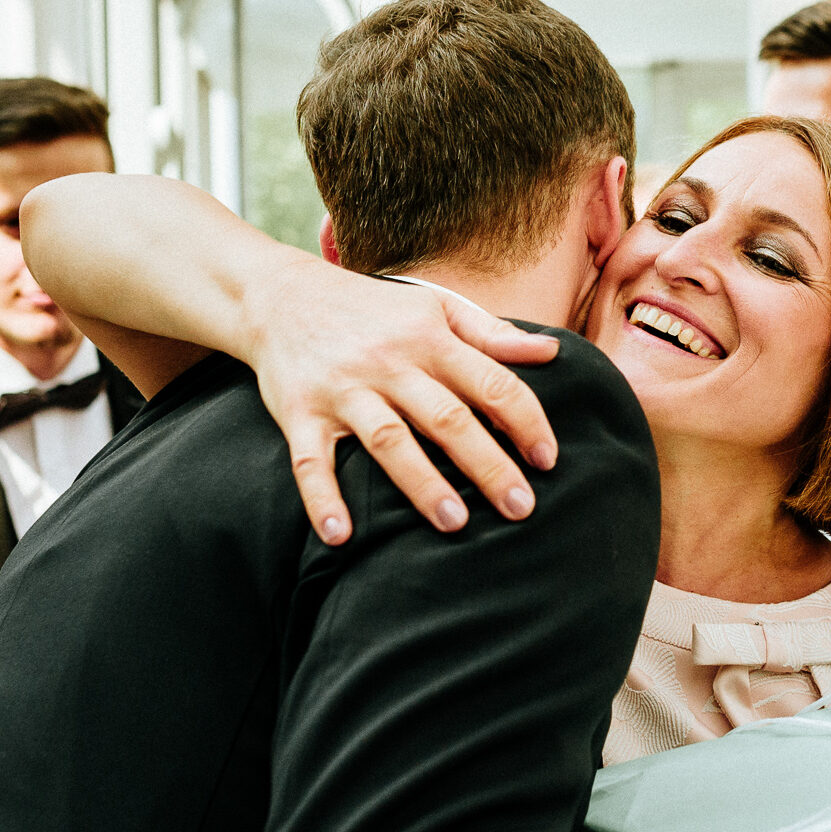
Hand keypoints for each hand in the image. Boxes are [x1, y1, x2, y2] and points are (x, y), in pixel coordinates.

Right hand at [246, 255, 560, 542]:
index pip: (491, 382)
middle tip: (521, 507)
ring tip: (454, 523)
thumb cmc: (372, 308)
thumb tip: (552, 352)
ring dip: (422, 483)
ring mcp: (343, 390)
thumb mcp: (435, 306)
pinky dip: (323, 498)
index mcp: (430, 339)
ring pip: (389, 441)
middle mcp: (389, 364)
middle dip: (488, 465)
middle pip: (448, 419)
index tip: (548, 460)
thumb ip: (492, 333)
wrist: (278, 295)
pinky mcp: (299, 413)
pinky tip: (341, 536)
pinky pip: (310, 461)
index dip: (526, 421)